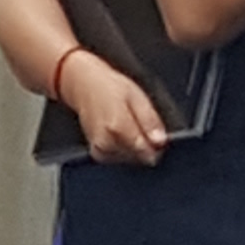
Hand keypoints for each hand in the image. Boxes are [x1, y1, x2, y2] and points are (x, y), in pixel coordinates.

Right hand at [59, 48, 167, 166]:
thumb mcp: (137, 96)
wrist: (84, 85)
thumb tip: (161, 141)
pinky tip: (120, 132)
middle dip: (146, 144)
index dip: (156, 145)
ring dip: (135, 147)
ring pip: (131, 159)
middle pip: (140, 158)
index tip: (156, 134)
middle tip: (138, 122)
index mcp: (118, 127)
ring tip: (127, 124)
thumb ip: (150, 120)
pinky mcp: (97, 153)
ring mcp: (100, 149)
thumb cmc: (109, 87)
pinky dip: (124, 150)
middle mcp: (107, 142)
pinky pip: (120, 159)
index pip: (147, 152)